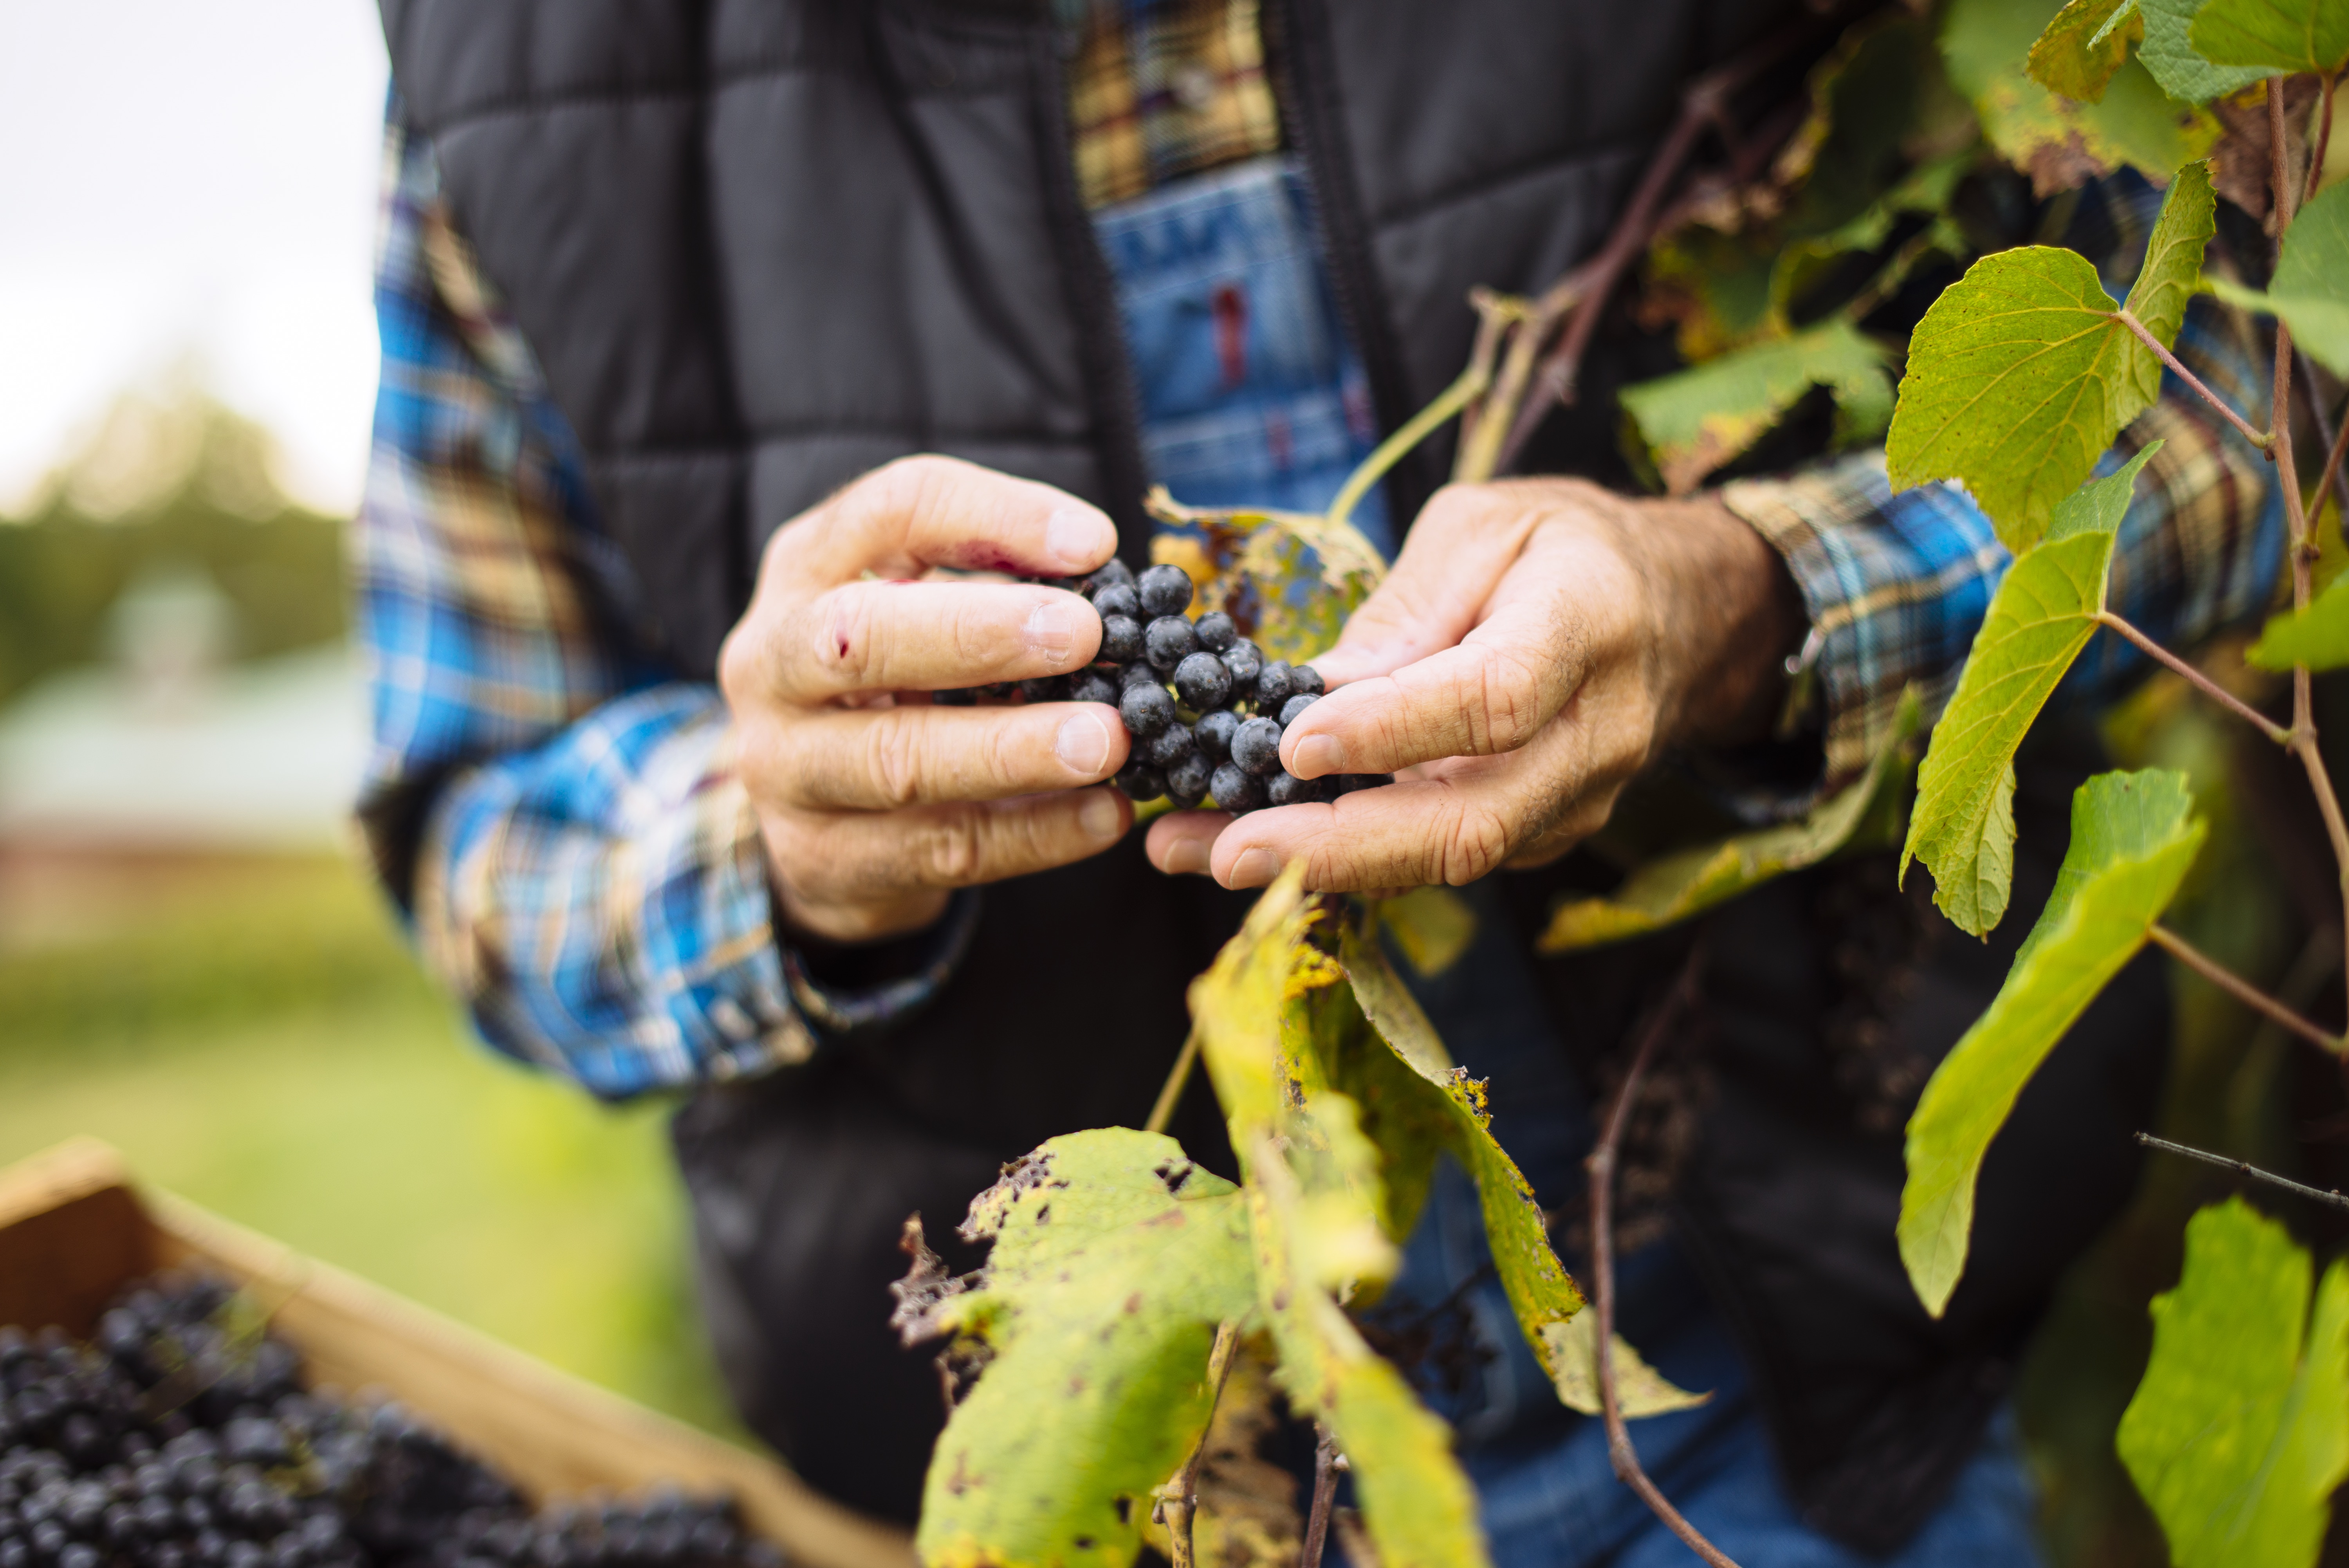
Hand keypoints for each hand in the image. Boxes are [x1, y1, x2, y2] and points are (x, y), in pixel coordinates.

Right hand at [719, 456, 1132, 943]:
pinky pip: (937, 849)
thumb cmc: (897, 679)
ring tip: (1109, 741)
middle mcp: (769, 663)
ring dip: (1012, 750)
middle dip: (977, 634)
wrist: (814, 814)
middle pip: (858, 637)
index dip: (992, 518)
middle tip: (1083, 635)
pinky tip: (1103, 815)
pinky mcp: (819, 861)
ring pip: (896, 760)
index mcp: (805, 569)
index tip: (1093, 545)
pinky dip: (1031, 834)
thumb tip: (1096, 562)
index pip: (891, 511)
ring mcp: (783, 769)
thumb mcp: (925, 603)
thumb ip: (996, 574)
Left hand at [1144, 477, 1801, 890]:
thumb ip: (1405, 609)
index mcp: (1585, 626)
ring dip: (1316, 866)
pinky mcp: (1539, 832)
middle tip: (1223, 850)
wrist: (1672, 610)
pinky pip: (1437, 857)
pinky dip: (1344, 857)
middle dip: (1335, 848)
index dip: (1392, 729)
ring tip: (1194, 848)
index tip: (1292, 741)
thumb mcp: (1481, 526)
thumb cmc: (1561, 548)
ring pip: (1445, 859)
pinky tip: (1254, 839)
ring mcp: (1573, 800)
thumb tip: (1315, 693)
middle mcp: (1593, 735)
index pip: (1491, 699)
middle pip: (1467, 823)